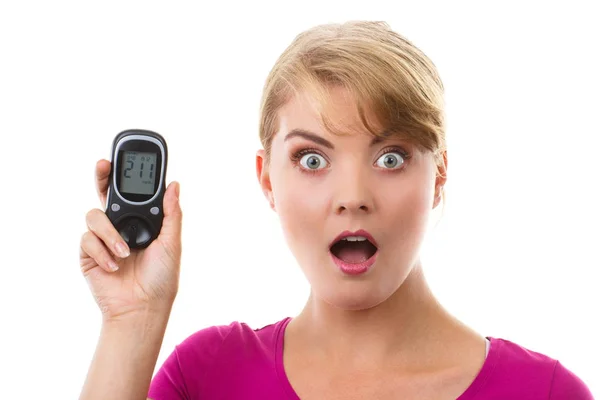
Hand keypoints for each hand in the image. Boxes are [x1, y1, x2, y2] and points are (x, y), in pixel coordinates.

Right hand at [79, 160, 181, 321]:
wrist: (143, 308)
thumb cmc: (162, 277)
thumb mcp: (172, 242)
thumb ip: (171, 213)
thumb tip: (174, 184)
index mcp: (141, 221)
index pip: (131, 193)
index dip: (125, 175)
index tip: (123, 156)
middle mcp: (120, 226)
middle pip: (104, 194)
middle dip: (101, 176)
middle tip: (103, 164)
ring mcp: (103, 240)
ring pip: (94, 216)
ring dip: (110, 233)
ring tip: (125, 252)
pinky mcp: (88, 254)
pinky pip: (87, 240)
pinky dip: (102, 252)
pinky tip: (115, 266)